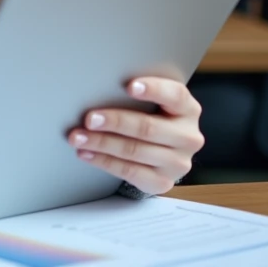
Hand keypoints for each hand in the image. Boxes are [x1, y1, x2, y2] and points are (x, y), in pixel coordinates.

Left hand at [68, 77, 203, 194]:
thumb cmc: (153, 117)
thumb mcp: (155, 103)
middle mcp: (188, 137)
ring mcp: (178, 163)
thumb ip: (139, 95)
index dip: (154, 89)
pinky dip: (104, 161)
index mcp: (188, 109)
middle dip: (115, 122)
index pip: (175, 95)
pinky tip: (87, 153)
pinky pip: (129, 172)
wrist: (164, 151)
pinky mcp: (163, 182)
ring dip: (102, 143)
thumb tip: (102, 87)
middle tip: (89, 118)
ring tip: (79, 137)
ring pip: (135, 151)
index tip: (129, 86)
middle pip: (148, 128)